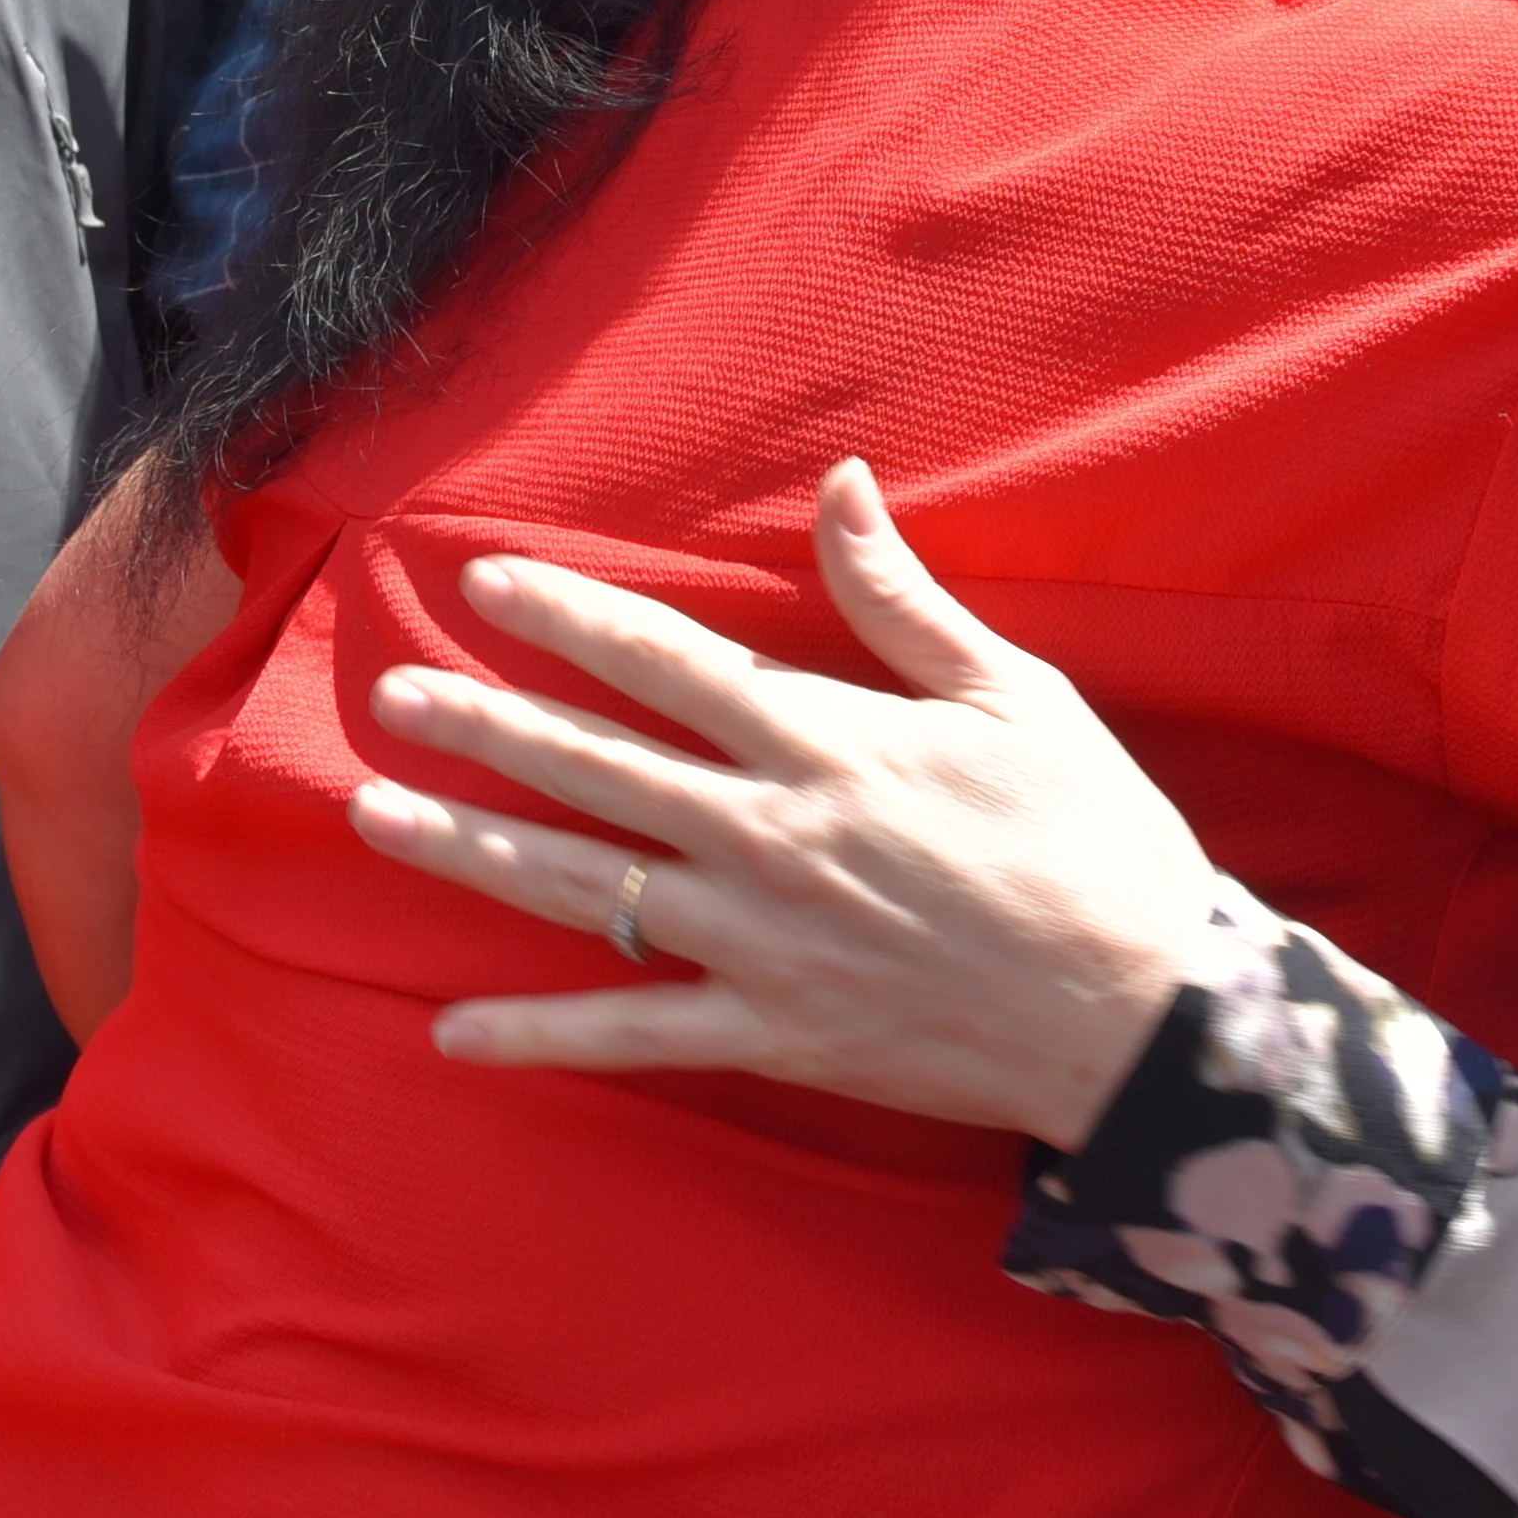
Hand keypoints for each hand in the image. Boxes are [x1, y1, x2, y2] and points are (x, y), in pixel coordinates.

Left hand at [344, 459, 1222, 1149]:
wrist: (1142, 1016)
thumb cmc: (1092, 840)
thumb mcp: (1015, 692)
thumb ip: (901, 596)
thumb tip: (839, 481)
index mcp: (826, 741)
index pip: (664, 663)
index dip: (567, 616)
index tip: (480, 582)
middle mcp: (769, 836)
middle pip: (595, 768)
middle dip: (484, 728)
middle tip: (390, 697)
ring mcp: (760, 944)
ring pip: (585, 889)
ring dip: (474, 851)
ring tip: (376, 818)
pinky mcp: (772, 1035)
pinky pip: (632, 1036)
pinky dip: (540, 1037)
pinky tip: (452, 1032)